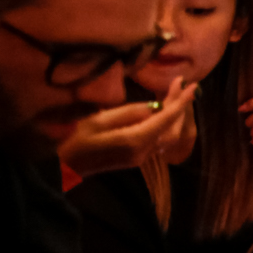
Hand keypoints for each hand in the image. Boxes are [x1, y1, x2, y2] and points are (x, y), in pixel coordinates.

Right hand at [58, 77, 196, 177]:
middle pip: (173, 129)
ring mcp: (141, 157)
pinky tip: (162, 110)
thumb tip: (153, 107)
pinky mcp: (136, 158)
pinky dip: (165, 124)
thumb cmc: (73, 139)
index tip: (191, 85)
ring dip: (174, 115)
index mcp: (134, 141)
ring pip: (169, 135)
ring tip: (173, 94)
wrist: (61, 168)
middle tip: (180, 85)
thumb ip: (129, 113)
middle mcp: (143, 152)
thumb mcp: (99, 119)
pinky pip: (159, 140)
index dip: (180, 102)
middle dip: (180, 106)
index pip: (166, 119)